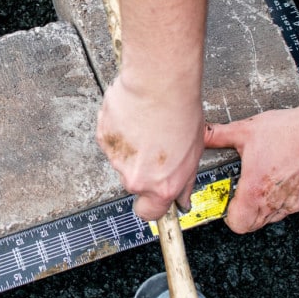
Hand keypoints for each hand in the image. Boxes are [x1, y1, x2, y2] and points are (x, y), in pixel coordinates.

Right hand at [96, 73, 205, 220]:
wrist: (159, 84)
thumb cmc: (181, 112)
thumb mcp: (195, 153)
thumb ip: (185, 180)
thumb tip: (182, 198)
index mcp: (161, 186)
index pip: (149, 213)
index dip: (151, 205)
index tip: (153, 197)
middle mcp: (136, 178)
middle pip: (135, 182)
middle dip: (143, 168)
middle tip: (156, 145)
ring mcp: (117, 159)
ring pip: (123, 160)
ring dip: (133, 147)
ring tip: (148, 125)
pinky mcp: (103, 138)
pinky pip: (111, 140)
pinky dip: (120, 131)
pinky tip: (134, 117)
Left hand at [204, 103, 298, 232]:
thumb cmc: (288, 131)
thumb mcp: (246, 130)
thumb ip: (218, 136)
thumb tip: (201, 134)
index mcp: (255, 190)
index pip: (237, 224)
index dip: (231, 217)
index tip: (231, 205)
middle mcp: (274, 203)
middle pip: (255, 223)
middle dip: (249, 210)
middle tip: (250, 189)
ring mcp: (295, 205)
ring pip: (276, 216)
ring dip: (270, 204)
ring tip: (272, 177)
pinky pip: (296, 207)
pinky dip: (291, 197)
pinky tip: (291, 176)